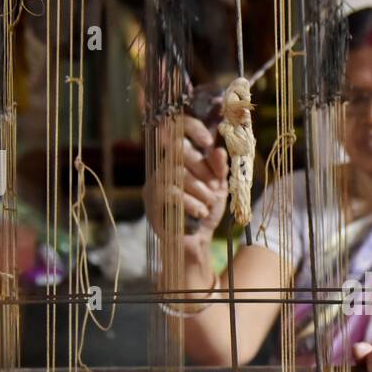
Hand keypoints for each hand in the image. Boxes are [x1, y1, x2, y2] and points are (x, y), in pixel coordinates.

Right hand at [145, 115, 229, 251]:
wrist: (196, 242)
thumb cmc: (205, 210)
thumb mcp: (218, 187)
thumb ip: (218, 169)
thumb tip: (218, 150)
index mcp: (177, 159)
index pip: (176, 129)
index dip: (192, 129)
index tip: (209, 141)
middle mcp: (162, 168)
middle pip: (177, 151)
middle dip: (203, 169)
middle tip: (216, 186)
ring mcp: (154, 185)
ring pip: (176, 173)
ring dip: (200, 189)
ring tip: (210, 202)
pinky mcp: (152, 204)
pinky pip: (171, 194)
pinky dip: (191, 203)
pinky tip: (201, 213)